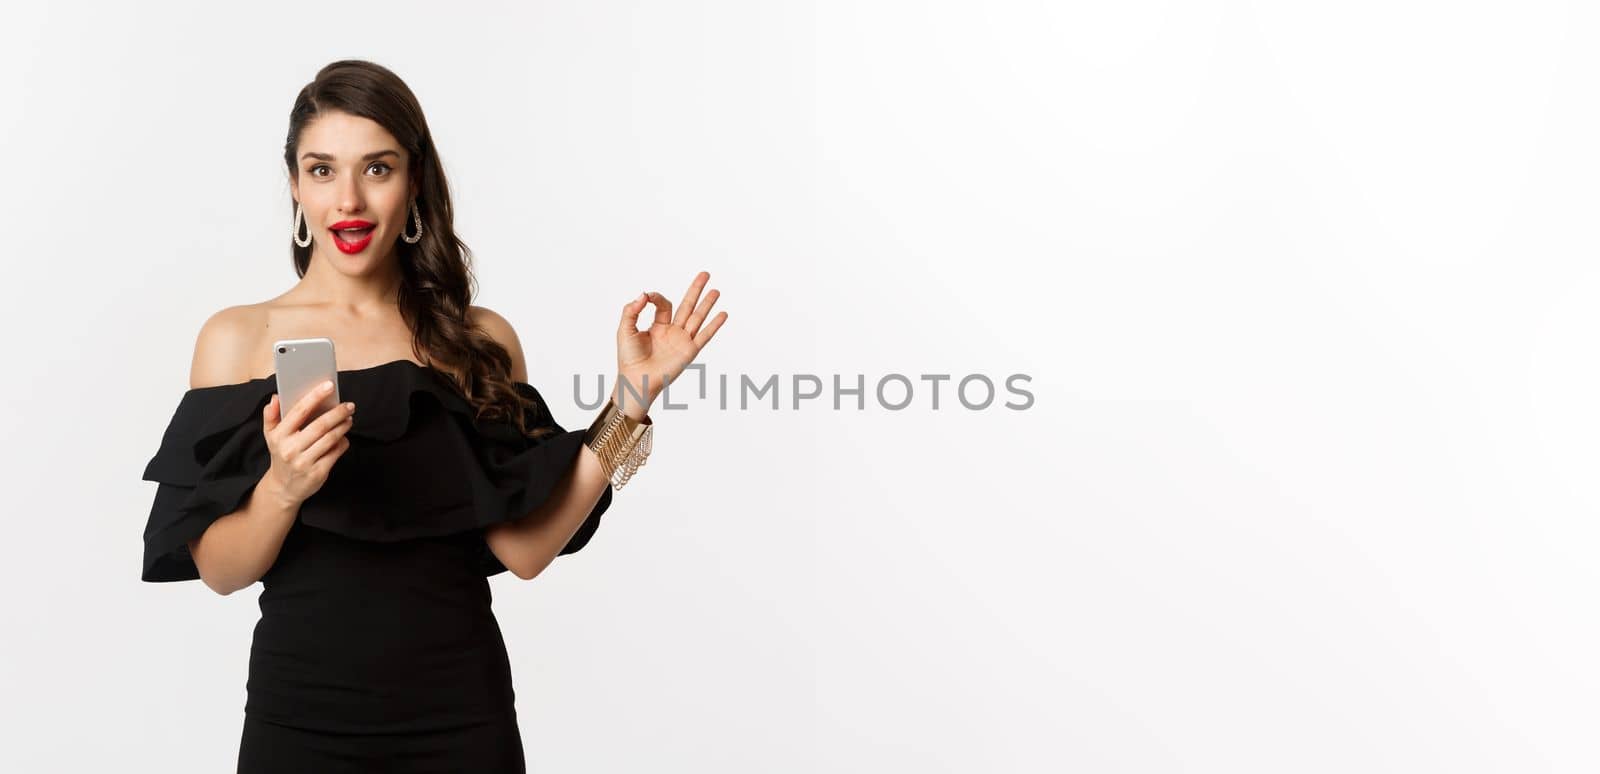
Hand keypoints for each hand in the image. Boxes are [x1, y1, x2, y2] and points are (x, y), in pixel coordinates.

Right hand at [260, 380, 356, 508]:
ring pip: (331, 439)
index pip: (299, 411)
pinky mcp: (317, 473)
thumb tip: (276, 397)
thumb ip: (272, 416)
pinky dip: (343, 442)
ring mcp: (304, 462)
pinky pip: (336, 453)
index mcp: (279, 436)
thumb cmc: (281, 455)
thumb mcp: (271, 436)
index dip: (315, 396)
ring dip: (343, 426)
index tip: (329, 385)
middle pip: (320, 425)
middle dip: (338, 413)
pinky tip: (344, 437)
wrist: (283, 488)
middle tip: (349, 405)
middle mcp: (290, 449)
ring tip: (348, 419)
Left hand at [615, 271, 728, 417]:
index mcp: (658, 326)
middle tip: (705, 274)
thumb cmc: (629, 358)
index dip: (657, 297)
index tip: (648, 297)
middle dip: (695, 290)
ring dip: (707, 304)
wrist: (636, 378)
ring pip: (698, 317)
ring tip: (716, 291)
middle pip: (687, 305)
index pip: (665, 304)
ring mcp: (682, 340)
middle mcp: (672, 331)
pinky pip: (704, 335)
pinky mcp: (689, 351)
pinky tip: (723, 314)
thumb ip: (631, 310)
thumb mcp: (625, 329)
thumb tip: (643, 294)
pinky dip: (714, 325)